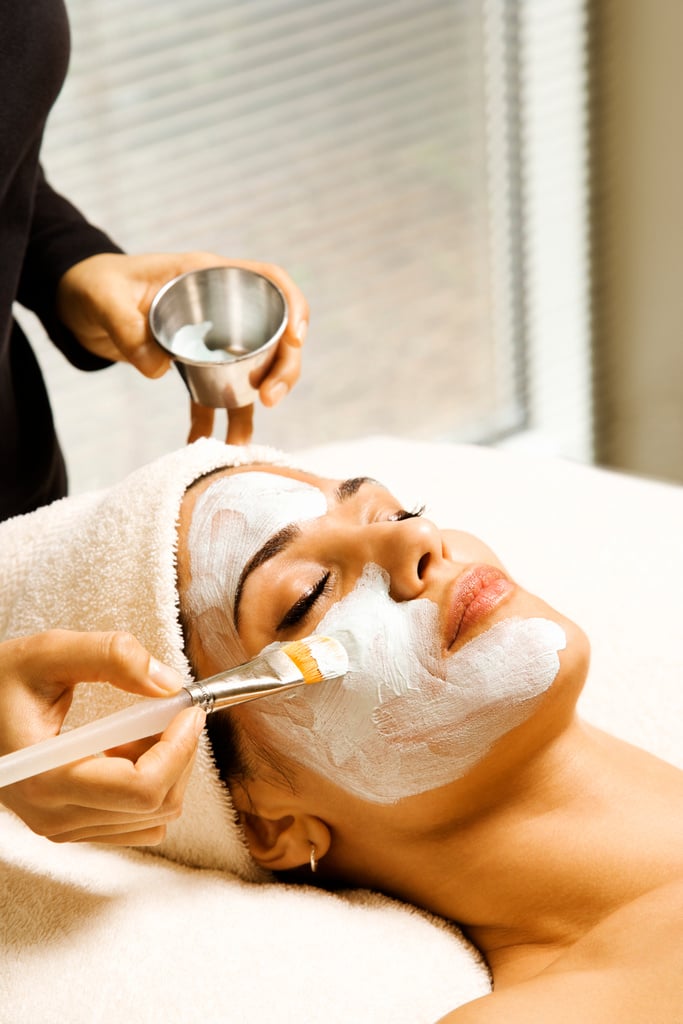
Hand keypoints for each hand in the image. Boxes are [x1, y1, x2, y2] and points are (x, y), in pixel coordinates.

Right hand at [0, 630, 204, 845]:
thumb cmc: (0, 684)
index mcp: (46, 779)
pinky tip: (130, 748)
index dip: (179, 749)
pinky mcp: (75, 826)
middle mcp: (55, 816)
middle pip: (156, 805)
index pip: (141, 788)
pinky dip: (153, 785)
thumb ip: (110, 655)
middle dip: (180, 753)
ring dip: (167, 768)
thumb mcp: (48, 652)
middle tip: (173, 710)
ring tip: (142, 727)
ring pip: (154, 817)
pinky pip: (139, 822)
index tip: (188, 710)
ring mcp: (65, 828)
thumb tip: (168, 682)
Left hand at [57, 251, 309, 444]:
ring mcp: (212, 338)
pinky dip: (214, 420)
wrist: (81, 304)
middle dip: (283, 369)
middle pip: (274, 334)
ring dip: (255, 405)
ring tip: (241, 441)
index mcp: (209, 276)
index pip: (271, 281)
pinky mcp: (197, 364)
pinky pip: (217, 393)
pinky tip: (202, 444)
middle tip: (270, 400)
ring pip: (254, 370)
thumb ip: (126, 329)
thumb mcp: (104, 300)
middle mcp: (221, 306)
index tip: (295, 339)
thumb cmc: (95, 286)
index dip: (293, 305)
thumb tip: (158, 370)